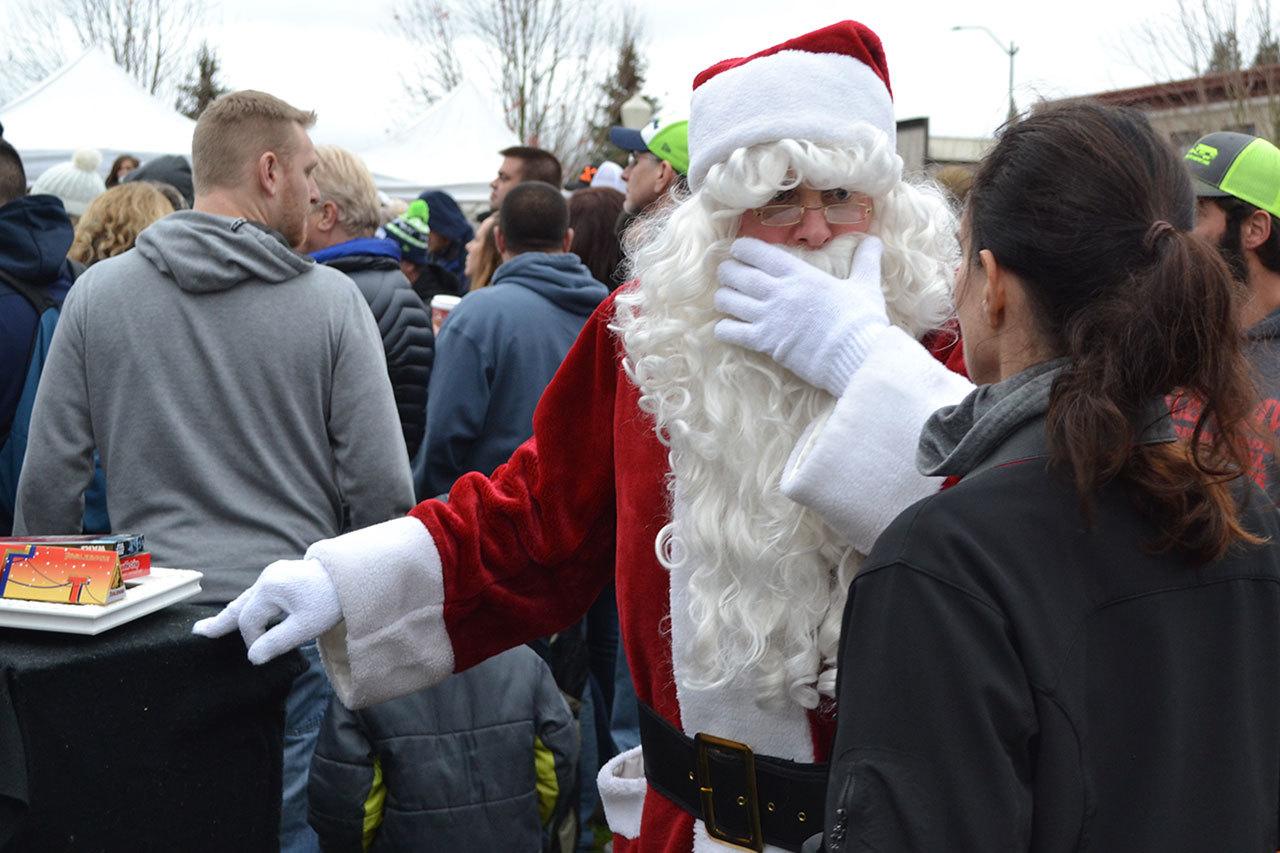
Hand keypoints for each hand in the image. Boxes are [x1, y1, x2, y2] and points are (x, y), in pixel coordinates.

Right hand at [192, 558, 341, 664]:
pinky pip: (260, 595)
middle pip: (240, 605)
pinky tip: (244, 612)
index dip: (253, 641)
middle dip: (222, 621)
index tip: (262, 654)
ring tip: (215, 626)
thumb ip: (277, 642)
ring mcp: (275, 574)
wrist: (352, 576)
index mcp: (270, 588)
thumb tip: (252, 657)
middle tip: (200, 633)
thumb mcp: (306, 626)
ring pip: (249, 599)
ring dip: (235, 613)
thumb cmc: (331, 601)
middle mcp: (267, 577)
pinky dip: (250, 607)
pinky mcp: (283, 575)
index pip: (249, 621)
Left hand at [714, 236, 889, 396]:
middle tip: (727, 275)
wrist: (857, 355)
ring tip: (726, 300)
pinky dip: (723, 329)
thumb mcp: (866, 285)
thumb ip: (865, 262)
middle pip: (736, 274)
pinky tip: (728, 328)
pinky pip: (730, 331)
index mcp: (799, 273)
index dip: (741, 249)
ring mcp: (769, 317)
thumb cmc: (861, 320)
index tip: (738, 251)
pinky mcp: (765, 342)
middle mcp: (778, 291)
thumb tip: (875, 241)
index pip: (757, 252)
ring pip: (727, 301)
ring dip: (723, 298)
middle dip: (727, 272)